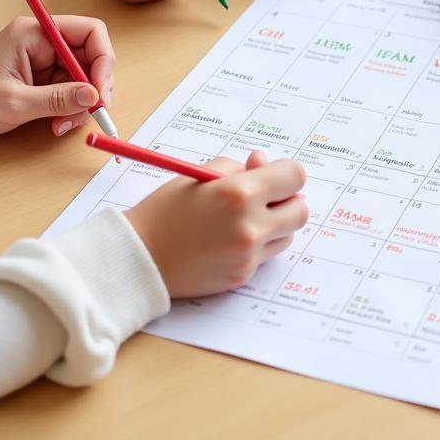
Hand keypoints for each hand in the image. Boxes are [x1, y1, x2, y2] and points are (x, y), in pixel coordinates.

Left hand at [0, 16, 114, 136]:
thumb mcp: (13, 103)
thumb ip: (57, 99)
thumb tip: (94, 97)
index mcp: (35, 34)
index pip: (90, 32)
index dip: (104, 59)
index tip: (100, 91)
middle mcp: (45, 42)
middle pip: (93, 57)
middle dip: (95, 88)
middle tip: (90, 114)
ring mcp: (47, 60)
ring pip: (86, 78)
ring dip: (84, 104)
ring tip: (64, 124)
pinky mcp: (46, 78)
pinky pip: (73, 90)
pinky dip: (72, 109)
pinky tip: (58, 123)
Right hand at [127, 152, 307, 296]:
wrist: (139, 258)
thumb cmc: (165, 211)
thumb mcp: (199, 176)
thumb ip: (238, 166)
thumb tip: (264, 163)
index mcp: (240, 193)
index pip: (295, 177)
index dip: (285, 173)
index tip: (273, 174)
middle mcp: (250, 226)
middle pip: (301, 210)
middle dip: (287, 201)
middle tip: (266, 198)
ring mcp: (248, 255)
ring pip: (287, 235)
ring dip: (275, 225)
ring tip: (242, 220)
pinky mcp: (242, 275)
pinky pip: (266, 255)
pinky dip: (256, 246)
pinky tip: (229, 240)